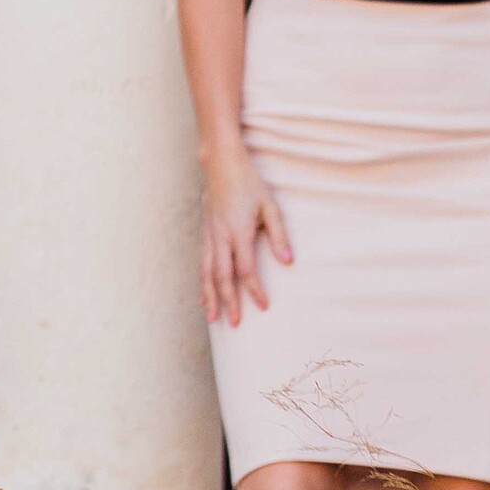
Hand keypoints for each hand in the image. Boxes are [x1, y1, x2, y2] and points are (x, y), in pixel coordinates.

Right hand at [200, 150, 290, 326]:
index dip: (254, 290)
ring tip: (213, 318)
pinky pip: (202, 265)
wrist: (220, 166)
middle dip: (228, 302)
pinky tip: (203, 297)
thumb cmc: (249, 184)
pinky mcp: (204, 235)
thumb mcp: (270, 206)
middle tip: (234, 323)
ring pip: (207, 274)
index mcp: (239, 232)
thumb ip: (279, 235)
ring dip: (210, 298)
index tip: (263, 306)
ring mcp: (209, 238)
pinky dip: (203, 283)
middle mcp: (221, 238)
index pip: (246, 269)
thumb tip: (288, 261)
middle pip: (223, 278)